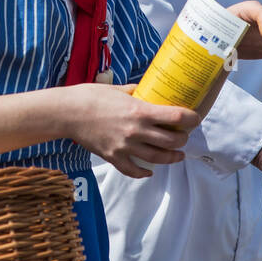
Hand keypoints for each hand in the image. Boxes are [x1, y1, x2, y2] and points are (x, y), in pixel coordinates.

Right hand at [63, 82, 200, 179]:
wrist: (67, 113)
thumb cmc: (90, 96)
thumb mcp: (117, 88)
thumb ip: (135, 91)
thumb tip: (146, 90)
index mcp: (140, 111)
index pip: (176, 117)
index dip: (191, 118)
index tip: (195, 118)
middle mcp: (136, 131)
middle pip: (173, 141)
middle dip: (183, 139)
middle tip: (184, 136)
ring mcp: (126, 147)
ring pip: (158, 158)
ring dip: (172, 157)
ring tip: (178, 155)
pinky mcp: (114, 157)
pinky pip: (134, 170)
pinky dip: (145, 172)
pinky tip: (150, 170)